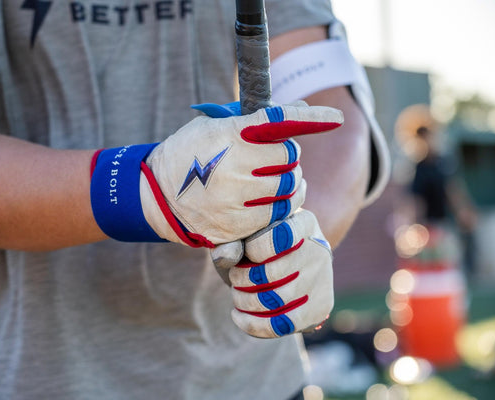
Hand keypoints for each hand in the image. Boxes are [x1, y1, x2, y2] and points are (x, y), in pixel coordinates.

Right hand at [142, 102, 341, 246]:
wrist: (157, 196)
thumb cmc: (190, 153)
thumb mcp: (213, 125)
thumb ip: (257, 118)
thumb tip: (302, 109)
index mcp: (228, 136)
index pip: (278, 122)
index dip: (311, 119)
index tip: (336, 118)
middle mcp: (234, 167)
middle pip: (290, 159)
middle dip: (288, 157)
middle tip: (274, 159)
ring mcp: (235, 200)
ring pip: (289, 190)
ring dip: (290, 184)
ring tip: (274, 181)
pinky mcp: (236, 226)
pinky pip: (276, 216)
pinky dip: (278, 207)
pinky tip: (265, 202)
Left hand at [228, 209, 333, 337]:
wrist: (290, 261)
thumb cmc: (259, 242)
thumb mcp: (244, 233)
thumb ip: (231, 239)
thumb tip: (226, 257)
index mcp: (303, 222)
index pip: (279, 237)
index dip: (253, 249)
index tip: (245, 251)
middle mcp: (319, 249)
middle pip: (272, 274)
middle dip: (242, 279)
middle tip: (234, 277)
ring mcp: (323, 280)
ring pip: (274, 301)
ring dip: (244, 301)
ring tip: (237, 294)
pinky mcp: (321, 308)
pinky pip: (282, 324)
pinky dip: (252, 324)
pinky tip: (237, 315)